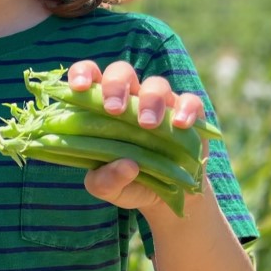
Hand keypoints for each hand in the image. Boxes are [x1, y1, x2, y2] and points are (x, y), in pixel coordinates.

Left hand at [66, 59, 206, 212]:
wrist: (164, 199)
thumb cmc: (126, 183)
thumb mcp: (107, 188)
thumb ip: (105, 180)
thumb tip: (127, 165)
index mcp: (100, 107)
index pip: (88, 75)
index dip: (82, 73)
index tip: (79, 88)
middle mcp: (130, 99)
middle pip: (122, 72)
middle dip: (115, 85)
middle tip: (113, 110)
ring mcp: (161, 104)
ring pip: (156, 84)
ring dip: (150, 100)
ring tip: (147, 125)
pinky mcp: (190, 115)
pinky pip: (191, 102)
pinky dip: (186, 109)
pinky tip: (180, 125)